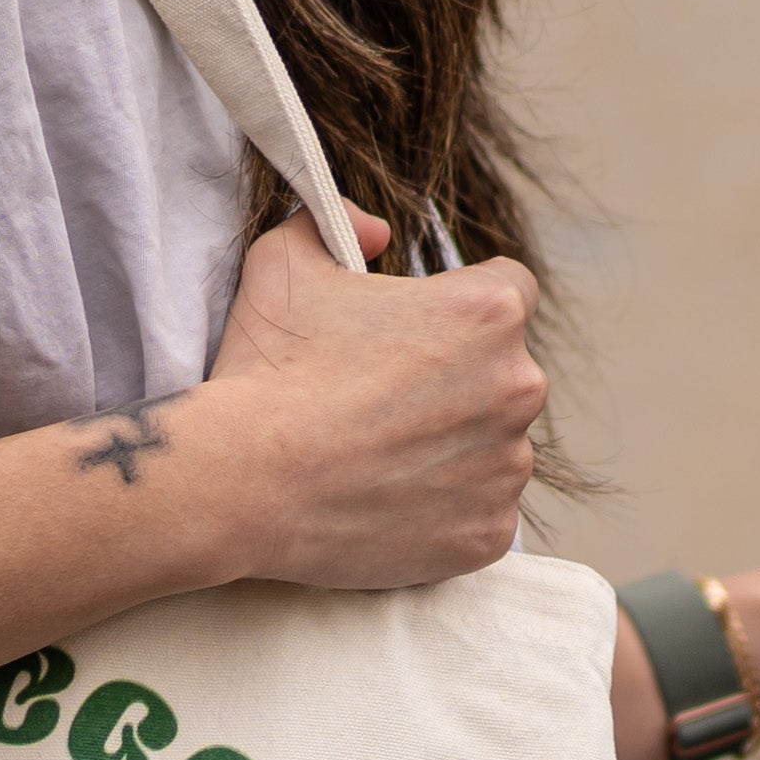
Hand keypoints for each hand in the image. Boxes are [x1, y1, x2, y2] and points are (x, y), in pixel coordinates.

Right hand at [188, 210, 546, 590]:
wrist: (240, 483)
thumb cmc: (265, 371)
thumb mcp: (283, 263)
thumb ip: (336, 223)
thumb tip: (377, 231)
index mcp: (488, 311)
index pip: (511, 293)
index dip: (462, 311)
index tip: (422, 337)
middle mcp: (519, 386)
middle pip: (506, 376)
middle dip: (459, 385)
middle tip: (386, 406)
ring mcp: (506, 467)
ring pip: (495, 450)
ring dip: (453, 451)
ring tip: (379, 463)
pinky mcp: (487, 535)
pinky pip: (480, 517)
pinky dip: (444, 514)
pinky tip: (387, 507)